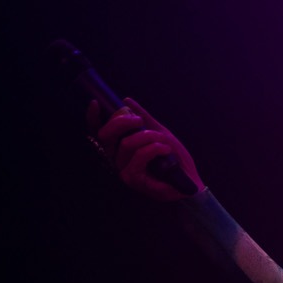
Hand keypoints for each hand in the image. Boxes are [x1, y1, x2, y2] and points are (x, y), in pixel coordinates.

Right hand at [88, 96, 204, 200]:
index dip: (93, 118)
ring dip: (147, 136)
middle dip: (123, 121)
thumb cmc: (175, 159)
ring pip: (126, 143)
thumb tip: (127, 101)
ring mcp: (124, 170)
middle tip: (140, 120)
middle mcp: (117, 159)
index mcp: (120, 148)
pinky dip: (154, 148)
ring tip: (163, 141)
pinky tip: (165, 150)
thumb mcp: (160, 133)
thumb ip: (144, 118)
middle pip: (106, 135)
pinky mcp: (133, 179)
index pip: (99, 132)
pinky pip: (139, 156)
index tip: (96, 103)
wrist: (189, 181)